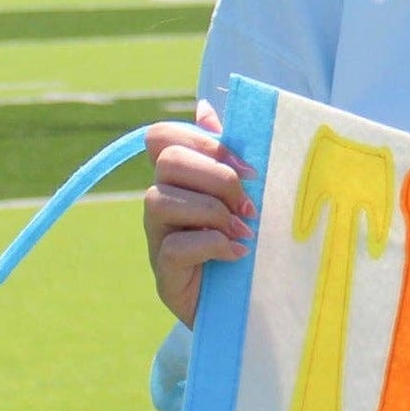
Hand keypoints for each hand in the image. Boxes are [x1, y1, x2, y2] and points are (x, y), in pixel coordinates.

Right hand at [143, 99, 255, 328]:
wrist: (251, 304)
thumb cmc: (250, 240)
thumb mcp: (246, 194)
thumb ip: (229, 154)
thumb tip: (206, 106)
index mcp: (181, 178)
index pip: (162, 136)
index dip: (203, 140)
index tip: (249, 167)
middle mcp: (161, 203)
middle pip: (168, 163)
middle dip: (216, 177)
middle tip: (249, 204)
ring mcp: (157, 239)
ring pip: (160, 200)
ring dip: (213, 212)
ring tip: (245, 232)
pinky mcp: (164, 274)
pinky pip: (174, 246)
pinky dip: (212, 245)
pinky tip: (238, 252)